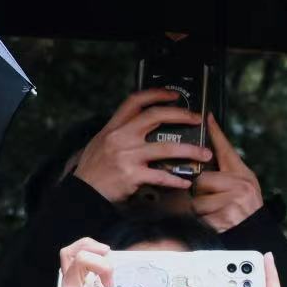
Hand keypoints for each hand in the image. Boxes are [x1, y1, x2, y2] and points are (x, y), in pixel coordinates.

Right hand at [71, 89, 211, 201]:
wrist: (82, 192)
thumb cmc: (92, 170)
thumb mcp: (100, 143)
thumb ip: (119, 133)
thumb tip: (140, 126)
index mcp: (113, 128)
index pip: (135, 102)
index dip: (157, 94)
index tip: (174, 95)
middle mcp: (121, 137)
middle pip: (156, 116)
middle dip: (182, 115)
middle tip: (197, 120)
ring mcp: (127, 156)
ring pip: (167, 148)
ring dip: (190, 151)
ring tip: (204, 154)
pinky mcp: (132, 175)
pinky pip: (161, 176)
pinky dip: (175, 179)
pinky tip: (185, 181)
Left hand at [189, 117, 263, 232]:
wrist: (256, 232)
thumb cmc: (245, 208)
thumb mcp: (243, 185)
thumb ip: (226, 173)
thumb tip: (205, 160)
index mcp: (242, 174)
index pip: (226, 149)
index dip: (215, 132)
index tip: (208, 117)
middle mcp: (240, 183)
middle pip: (201, 180)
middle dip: (200, 192)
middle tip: (212, 200)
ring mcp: (234, 199)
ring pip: (197, 198)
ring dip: (200, 207)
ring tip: (216, 211)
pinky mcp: (226, 214)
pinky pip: (200, 213)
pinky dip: (203, 219)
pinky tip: (216, 220)